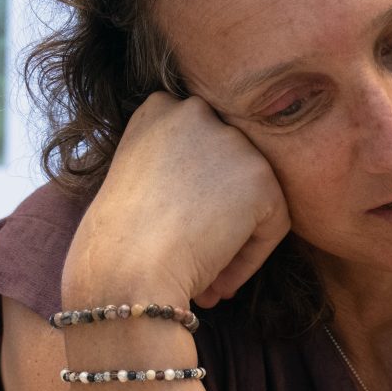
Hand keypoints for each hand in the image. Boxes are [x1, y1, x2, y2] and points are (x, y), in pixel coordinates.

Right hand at [64, 93, 291, 310]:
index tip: (176, 230)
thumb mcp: (139, 183)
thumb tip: (214, 198)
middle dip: (217, 213)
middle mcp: (196, 112)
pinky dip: (250, 258)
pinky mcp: (260, 176)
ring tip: (205, 275)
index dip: (192, 196)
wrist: (125, 266)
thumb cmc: (119, 241)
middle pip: (227, 169)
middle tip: (193, 255)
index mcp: (159, 109)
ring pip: (252, 197)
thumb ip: (176, 171)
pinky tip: (218, 281)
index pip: (198, 149)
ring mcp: (232, 140)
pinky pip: (272, 224)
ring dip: (234, 236)